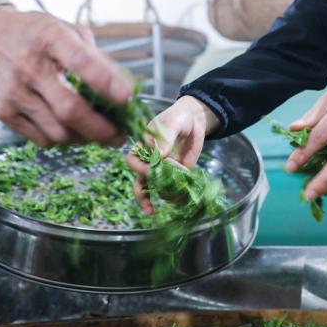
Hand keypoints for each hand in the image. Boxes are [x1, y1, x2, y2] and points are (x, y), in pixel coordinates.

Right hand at [0, 5, 132, 145]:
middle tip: (119, 135)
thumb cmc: (34, 33)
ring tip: (98, 133)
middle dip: (101, 129)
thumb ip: (94, 56)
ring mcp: (14, 93)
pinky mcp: (3, 113)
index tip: (127, 99)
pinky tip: (72, 130)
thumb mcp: (65, 29)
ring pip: (58, 132)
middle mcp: (29, 66)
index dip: (107, 83)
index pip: (81, 62)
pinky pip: (41, 139)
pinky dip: (63, 139)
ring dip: (85, 138)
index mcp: (50, 38)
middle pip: (70, 110)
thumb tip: (124, 89)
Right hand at [126, 95, 218, 213]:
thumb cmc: (178, 117)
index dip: (138, 169)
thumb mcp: (173, 123)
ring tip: (179, 197)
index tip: (150, 170)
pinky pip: (173, 189)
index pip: (132, 161)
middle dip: (143, 197)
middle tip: (149, 208)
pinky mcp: (176, 176)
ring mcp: (163, 171)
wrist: (194, 121)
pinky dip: (178, 196)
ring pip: (157, 190)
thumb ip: (165, 137)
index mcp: (142, 147)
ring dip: (166, 195)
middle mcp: (149, 162)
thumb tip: (160, 154)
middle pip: (139, 182)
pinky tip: (184, 199)